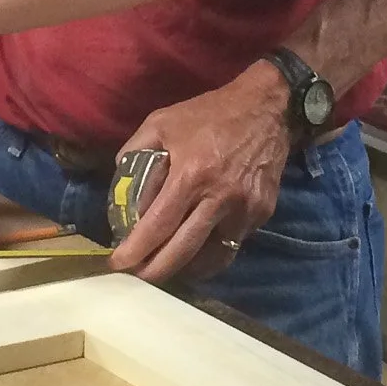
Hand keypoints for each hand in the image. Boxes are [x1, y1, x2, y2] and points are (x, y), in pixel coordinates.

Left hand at [112, 64, 293, 283]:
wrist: (268, 108)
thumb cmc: (210, 114)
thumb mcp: (162, 121)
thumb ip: (135, 152)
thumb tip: (121, 186)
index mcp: (191, 175)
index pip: (158, 225)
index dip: (136, 250)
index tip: (118, 264)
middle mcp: (220, 198)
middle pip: (183, 251)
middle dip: (157, 271)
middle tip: (139, 277)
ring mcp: (245, 209)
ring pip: (213, 257)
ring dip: (187, 268)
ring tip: (169, 266)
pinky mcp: (262, 213)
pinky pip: (233, 242)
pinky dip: (213, 251)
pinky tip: (199, 247)